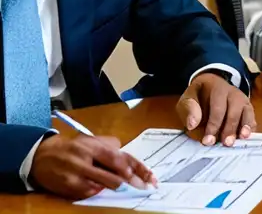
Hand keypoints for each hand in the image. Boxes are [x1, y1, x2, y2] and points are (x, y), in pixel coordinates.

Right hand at [30, 134, 156, 199]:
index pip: (120, 157)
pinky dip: (98, 190)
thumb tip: (128, 158)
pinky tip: (99, 187)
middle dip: (131, 181)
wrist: (42, 155)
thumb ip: (110, 146)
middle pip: (114, 173)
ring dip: (116, 186)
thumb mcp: (91, 140)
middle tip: (143, 187)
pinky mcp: (69, 185)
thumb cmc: (72, 147)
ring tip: (124, 187)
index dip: (136, 168)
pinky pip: (90, 191)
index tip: (149, 177)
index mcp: (95, 145)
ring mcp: (77, 173)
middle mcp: (86, 158)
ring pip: (103, 184)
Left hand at [176, 73, 255, 147]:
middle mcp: (233, 93)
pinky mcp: (247, 109)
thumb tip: (192, 124)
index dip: (214, 125)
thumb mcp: (188, 99)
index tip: (207, 140)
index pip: (218, 107)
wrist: (209, 87)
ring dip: (245, 126)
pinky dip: (250, 127)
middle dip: (230, 128)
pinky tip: (246, 137)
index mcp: (218, 89)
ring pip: (247, 112)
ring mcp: (242, 101)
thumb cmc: (198, 97)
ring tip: (242, 138)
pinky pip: (252, 117)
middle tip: (226, 143)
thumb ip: (189, 109)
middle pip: (235, 110)